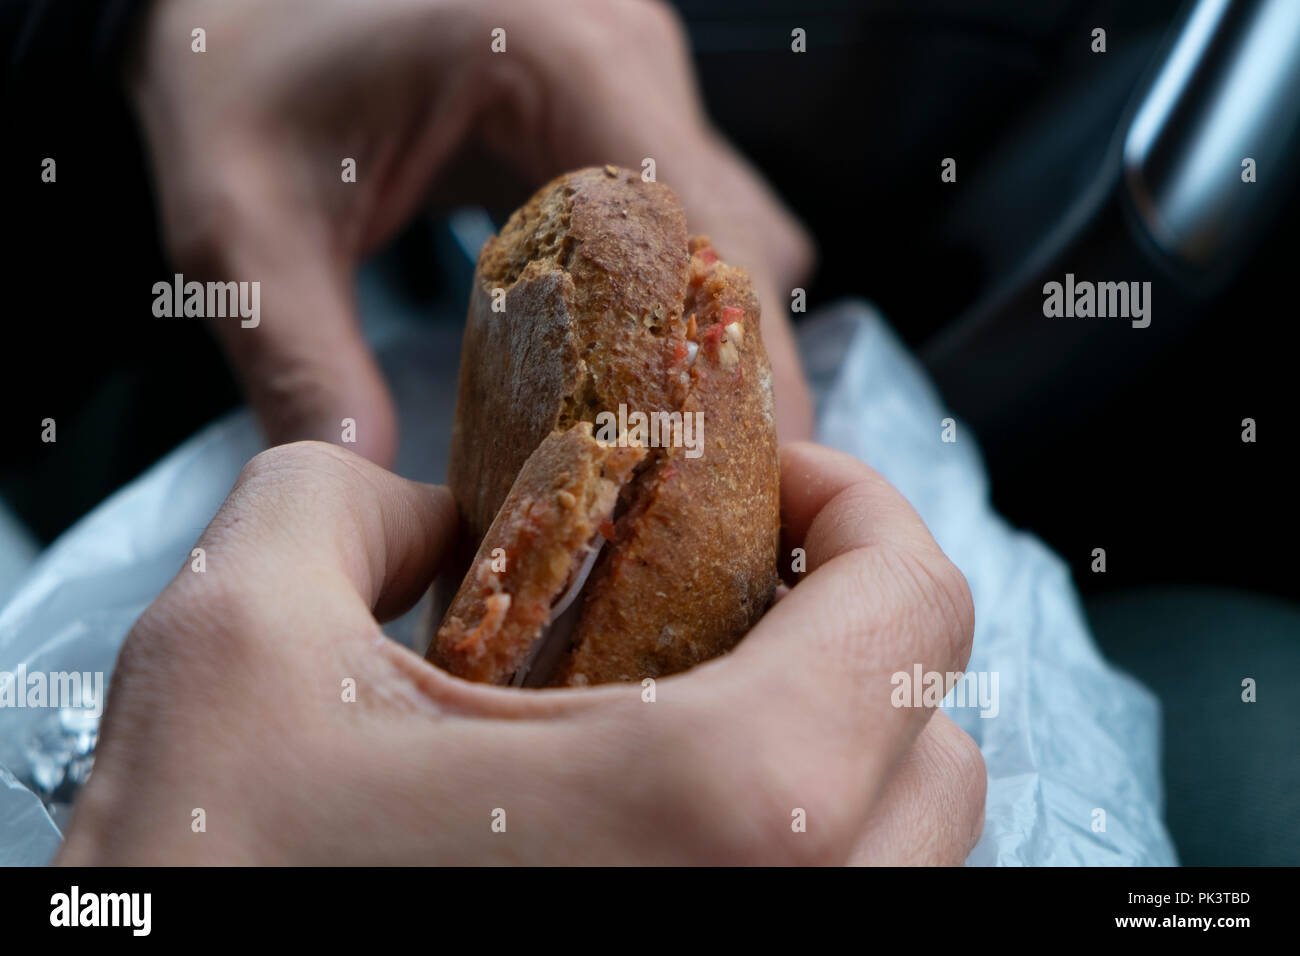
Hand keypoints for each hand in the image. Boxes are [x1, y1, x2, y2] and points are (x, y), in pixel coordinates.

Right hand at [57, 441, 980, 864]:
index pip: (913, 608)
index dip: (853, 507)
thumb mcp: (238, 637)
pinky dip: (796, 841)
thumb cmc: (209, 884)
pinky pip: (834, 911)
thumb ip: (340, 495)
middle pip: (934, 744)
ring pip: (906, 854)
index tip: (764, 489)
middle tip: (731, 587)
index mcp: (720, 807)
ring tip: (700, 696)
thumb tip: (425, 509)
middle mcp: (794, 922)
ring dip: (838, 747)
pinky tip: (661, 810)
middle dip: (851, 632)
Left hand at [130, 0, 815, 463]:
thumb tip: (369, 484)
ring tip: (676, 449)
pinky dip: (678, 300)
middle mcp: (624, 51)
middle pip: (742, 239)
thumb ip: (302, 360)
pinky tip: (635, 375)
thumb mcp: (242, 224)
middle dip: (734, 370)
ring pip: (732, 227)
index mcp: (557, 56)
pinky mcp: (616, 97)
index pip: (698, 234)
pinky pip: (688, 212)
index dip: (734, 364)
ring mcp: (630, 69)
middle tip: (712, 491)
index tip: (749, 475)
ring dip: (710, 337)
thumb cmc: (236, 76)